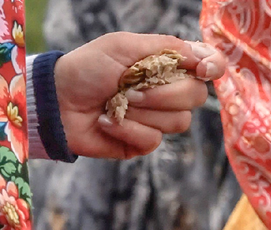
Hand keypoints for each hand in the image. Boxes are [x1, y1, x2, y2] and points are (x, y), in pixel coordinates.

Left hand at [53, 33, 226, 159]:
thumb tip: (203, 57)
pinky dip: (127, 128)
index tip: (202, 69)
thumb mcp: (124, 46)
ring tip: (116, 103)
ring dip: (142, 112)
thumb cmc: (88, 68)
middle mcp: (167, 92)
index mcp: (167, 64)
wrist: (57, 101)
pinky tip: (107, 121)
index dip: (212, 68)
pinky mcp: (142, 142)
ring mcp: (157, 119)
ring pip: (178, 122)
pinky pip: (153, 140)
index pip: (207, 67)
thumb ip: (165, 47)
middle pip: (196, 97)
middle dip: (163, 93)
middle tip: (130, 88)